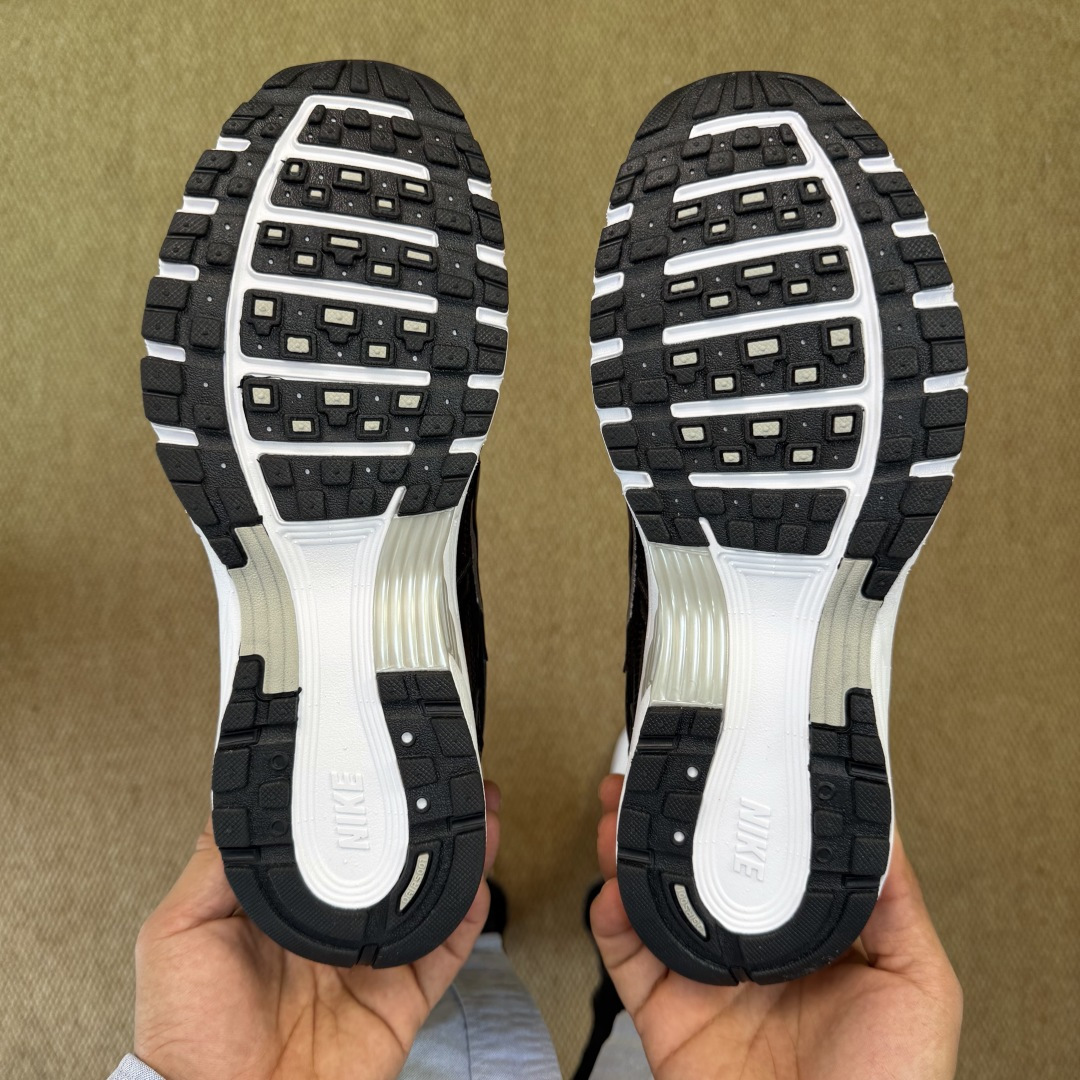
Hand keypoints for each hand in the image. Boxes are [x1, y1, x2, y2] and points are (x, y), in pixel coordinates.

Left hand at [134, 782, 501, 1079]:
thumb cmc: (188, 1036)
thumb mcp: (178, 933)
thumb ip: (212, 866)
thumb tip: (233, 803)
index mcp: (285, 908)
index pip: (330, 842)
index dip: (356, 804)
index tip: (373, 764)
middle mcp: (334, 928)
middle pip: (389, 860)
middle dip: (419, 818)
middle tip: (438, 776)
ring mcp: (371, 961)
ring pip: (426, 894)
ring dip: (455, 851)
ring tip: (472, 810)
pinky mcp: (401, 997)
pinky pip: (445, 950)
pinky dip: (467, 914)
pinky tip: (478, 876)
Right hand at [591, 774, 962, 1079]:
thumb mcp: (919, 987)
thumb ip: (896, 908)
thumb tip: (882, 832)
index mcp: (808, 943)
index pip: (766, 862)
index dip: (742, 816)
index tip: (730, 772)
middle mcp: (751, 955)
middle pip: (699, 872)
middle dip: (672, 821)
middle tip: (655, 779)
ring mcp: (705, 982)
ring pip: (655, 902)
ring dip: (631, 853)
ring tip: (623, 815)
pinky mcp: (666, 1015)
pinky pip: (626, 957)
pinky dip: (608, 919)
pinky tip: (613, 886)